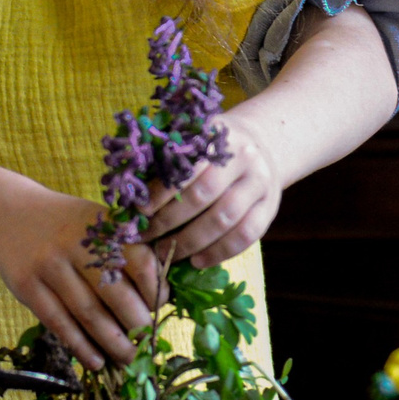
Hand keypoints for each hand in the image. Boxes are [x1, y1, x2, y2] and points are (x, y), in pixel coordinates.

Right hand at [0, 185, 160, 367]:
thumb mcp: (96, 224)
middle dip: (136, 327)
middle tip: (146, 346)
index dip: (154, 292)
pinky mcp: (26, 285)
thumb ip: (124, 252)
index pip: (141, 263)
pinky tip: (95, 361)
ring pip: (88, 314)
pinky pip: (58, 322)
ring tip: (127, 361)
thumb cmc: (65, 226)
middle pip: (116, 295)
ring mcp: (49, 265)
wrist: (8, 214)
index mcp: (102, 227)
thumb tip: (156, 301)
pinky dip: (80, 346)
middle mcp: (76, 244)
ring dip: (112, 344)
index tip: (158, 310)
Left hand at [141, 108, 282, 269]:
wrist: (261, 146)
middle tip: (145, 238)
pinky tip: (197, 262)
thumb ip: (167, 155)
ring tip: (165, 254)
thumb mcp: (194, 139)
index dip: (159, 192)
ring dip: (191, 241)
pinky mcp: (269, 209)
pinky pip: (245, 237)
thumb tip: (129, 185)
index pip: (185, 167)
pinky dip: (219, 253)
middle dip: (168, 221)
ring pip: (224, 220)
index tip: (137, 211)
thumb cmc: (212, 148)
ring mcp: (260, 185)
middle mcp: (244, 159)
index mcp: (218, 137)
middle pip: (203, 196)